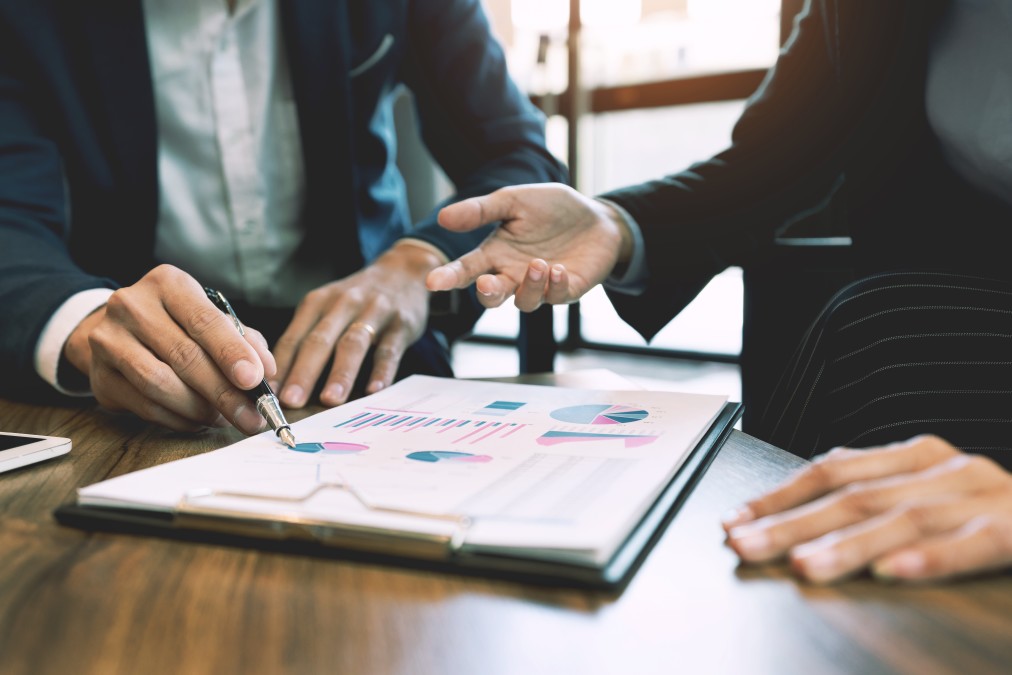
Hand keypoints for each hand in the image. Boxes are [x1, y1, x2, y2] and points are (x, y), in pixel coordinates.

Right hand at [64, 265, 275, 433]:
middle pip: (184, 356)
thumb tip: (266, 371)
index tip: (254, 380)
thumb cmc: (176, 323)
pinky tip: (197, 420)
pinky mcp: (100, 376)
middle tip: (251, 416)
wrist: (116, 329)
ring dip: (199, 409)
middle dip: (224, 392)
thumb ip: (243, 339)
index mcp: (167, 284)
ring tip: (223, 418)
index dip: (231, 352)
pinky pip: (145, 406)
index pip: (204, 320)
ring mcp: (109, 340)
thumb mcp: (210, 317)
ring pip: (160, 384)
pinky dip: (178, 419)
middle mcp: (132, 306)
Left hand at [271, 241, 439, 407]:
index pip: (294, 338)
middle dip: (304, 372)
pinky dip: (381, 371)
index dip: (280, 367)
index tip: (268, 394)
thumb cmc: (358, 301)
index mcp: (317, 303)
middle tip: (291, 401)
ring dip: (340, 373)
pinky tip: (373, 391)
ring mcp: (374, 311)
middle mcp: (343, 304)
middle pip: (319, 341)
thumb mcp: (328, 309)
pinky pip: (389, 349)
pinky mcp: (401, 323)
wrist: (404, 272)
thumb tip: (283, 384)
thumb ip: (308, 339)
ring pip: (353, 344)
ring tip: (329, 400)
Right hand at [425, 183, 632, 310]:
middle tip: (487, 283)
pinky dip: (555, 285)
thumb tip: (443, 217)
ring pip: (524, 302)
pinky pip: (556, 298)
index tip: (433, 282)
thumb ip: (481, 211)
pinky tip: (559, 268)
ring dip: (529, 286)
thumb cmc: (551, 209)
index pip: (467, 269)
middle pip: (491, 296)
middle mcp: (513, 274)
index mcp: (496, 253)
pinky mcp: (566, 291)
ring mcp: (540, 286)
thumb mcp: (514, 201)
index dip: (449, 277)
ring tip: (539, 264)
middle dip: (487, 293)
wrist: (597, 217)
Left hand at [722, 435, 1011, 582]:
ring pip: (904, 520)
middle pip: (854, 496)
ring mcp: (983, 496)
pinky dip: (931, 558)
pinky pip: (972, 545)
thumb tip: (796, 514)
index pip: (832, 470)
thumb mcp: (931, 492)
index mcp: (916, 456)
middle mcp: (943, 469)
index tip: (734, 521)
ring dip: (848, 545)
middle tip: (745, 546)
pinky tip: (894, 572)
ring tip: (804, 567)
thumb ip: (877, 494)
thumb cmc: (992, 508)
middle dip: (792, 523)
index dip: (780, 496)